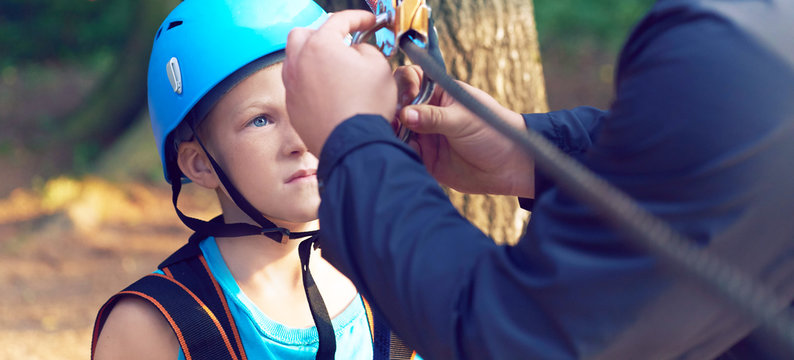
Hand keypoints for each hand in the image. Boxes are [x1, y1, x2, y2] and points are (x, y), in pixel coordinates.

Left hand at [283, 10, 397, 155]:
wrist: (353, 146)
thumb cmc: (367, 106)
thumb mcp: (379, 67)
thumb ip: (366, 50)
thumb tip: (356, 52)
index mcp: (320, 46)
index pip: (339, 20)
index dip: (358, 18)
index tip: (369, 22)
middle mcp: (298, 63)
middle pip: (303, 35)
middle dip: (323, 33)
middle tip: (342, 41)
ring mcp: (291, 87)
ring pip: (295, 61)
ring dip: (313, 59)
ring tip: (334, 67)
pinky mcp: (292, 109)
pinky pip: (298, 86)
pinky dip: (311, 83)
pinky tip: (328, 92)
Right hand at [395, 65, 534, 197]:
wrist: (508, 168)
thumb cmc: (493, 132)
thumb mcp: (463, 120)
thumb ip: (433, 117)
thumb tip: (404, 114)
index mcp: (438, 93)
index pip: (410, 79)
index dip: (402, 86)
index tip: (405, 99)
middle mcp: (426, 111)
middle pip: (397, 105)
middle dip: (391, 112)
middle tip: (395, 122)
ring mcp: (423, 134)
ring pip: (396, 130)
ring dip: (393, 134)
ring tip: (397, 140)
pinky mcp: (423, 157)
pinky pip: (404, 152)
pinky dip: (399, 153)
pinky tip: (404, 154)